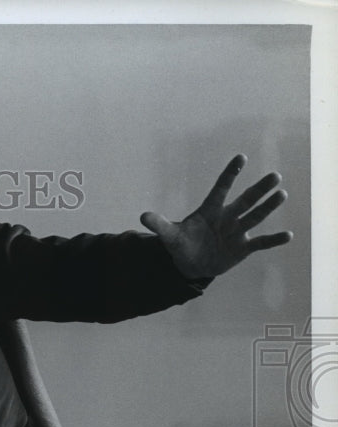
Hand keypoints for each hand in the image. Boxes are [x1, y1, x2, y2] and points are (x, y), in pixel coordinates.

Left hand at [139, 154, 292, 279]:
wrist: (192, 264)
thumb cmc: (182, 244)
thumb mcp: (170, 236)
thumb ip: (160, 224)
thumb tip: (143, 216)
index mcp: (210, 210)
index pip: (220, 188)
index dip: (229, 174)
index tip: (240, 158)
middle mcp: (227, 217)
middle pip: (245, 200)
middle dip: (259, 189)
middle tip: (275, 175)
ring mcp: (237, 232)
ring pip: (255, 216)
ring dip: (268, 206)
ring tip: (281, 194)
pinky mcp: (243, 248)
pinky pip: (261, 243)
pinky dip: (273, 240)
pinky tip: (288, 235)